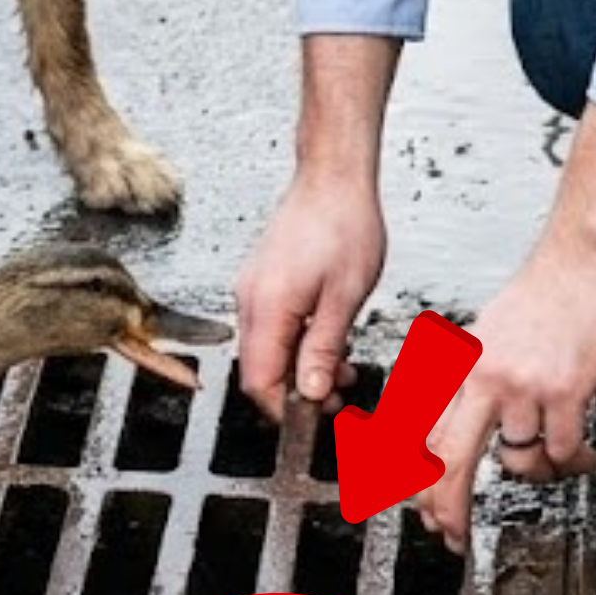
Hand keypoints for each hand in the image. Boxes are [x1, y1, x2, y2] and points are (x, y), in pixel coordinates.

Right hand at [234, 174, 380, 421]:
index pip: (260, 381)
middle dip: (297, 390)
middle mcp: (250, 302)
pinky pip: (270, 328)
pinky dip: (295, 343)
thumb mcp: (345, 297)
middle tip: (338, 392)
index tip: (316, 416)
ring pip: (266, 351)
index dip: (285, 408)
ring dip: (300, 367)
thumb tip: (309, 393)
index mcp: (268, 308)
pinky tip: (325, 338)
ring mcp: (251, 291)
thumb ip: (323, 350)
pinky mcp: (260, 283)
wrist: (333, 178)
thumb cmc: (344, 225)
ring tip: (341, 366)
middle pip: (259, 370)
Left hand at [412, 246, 595, 551]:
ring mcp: (522, 386)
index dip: (418, 477)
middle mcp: (483, 378)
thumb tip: (465, 422)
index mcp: (461, 365)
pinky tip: (586, 456)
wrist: (584, 259)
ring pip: (518, 460)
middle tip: (451, 535)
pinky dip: (574, 460)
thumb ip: (473, 378)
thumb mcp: (488, 332)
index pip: (424, 432)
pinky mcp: (564, 391)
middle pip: (449, 460)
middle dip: (446, 508)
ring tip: (560, 462)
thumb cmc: (543, 292)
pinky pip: (560, 449)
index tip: (422, 504)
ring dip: (540, 472)